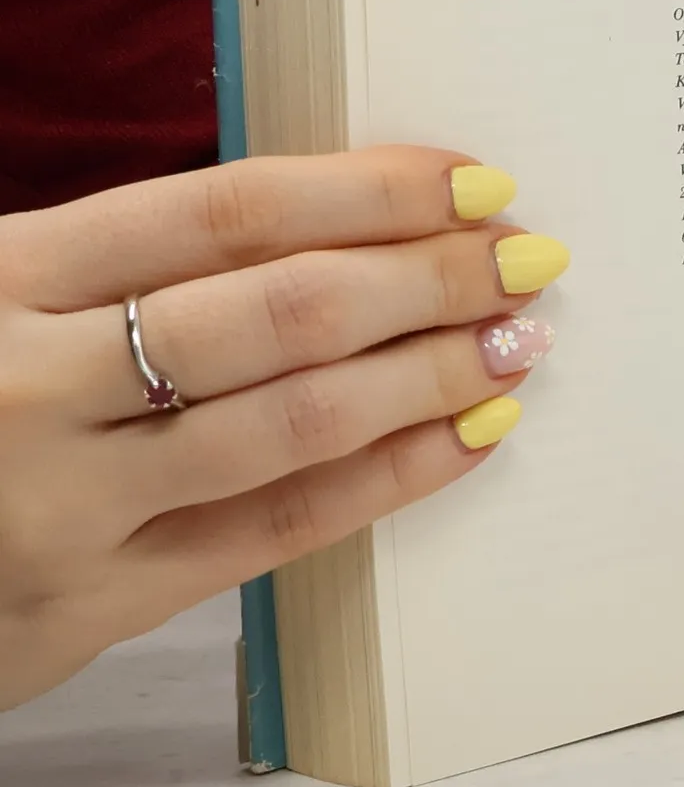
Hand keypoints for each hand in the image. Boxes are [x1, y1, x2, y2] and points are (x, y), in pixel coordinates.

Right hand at [0, 148, 566, 709]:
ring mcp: (61, 504)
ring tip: (516, 343)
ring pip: (293, 423)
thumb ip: (121, 258)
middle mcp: (28, 381)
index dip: (369, 190)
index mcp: (1, 273)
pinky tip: (467, 438)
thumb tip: (337, 216)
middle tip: (529, 258)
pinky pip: (276, 532)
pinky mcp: (89, 607)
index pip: (226, 211)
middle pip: (280, 311)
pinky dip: (389, 479)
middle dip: (428, 278)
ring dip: (429, 375)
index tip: (474, 179)